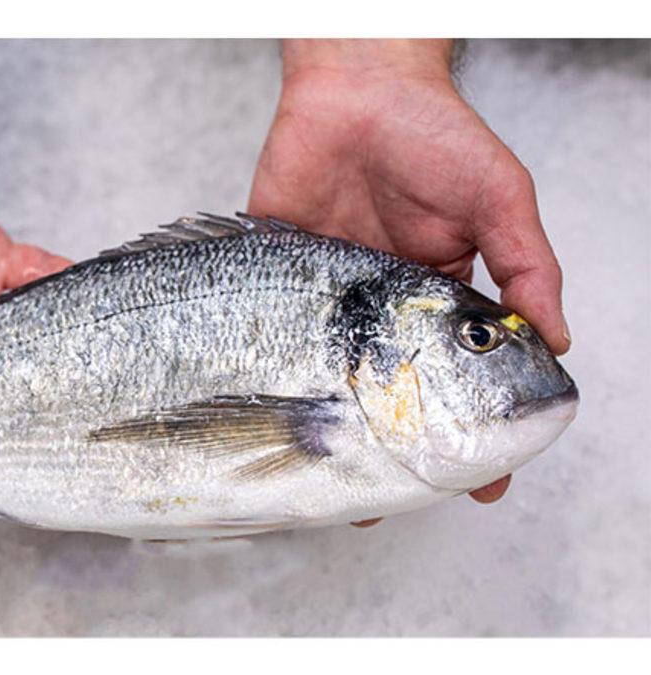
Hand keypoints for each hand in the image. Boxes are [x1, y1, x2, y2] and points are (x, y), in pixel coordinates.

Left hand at [248, 40, 565, 523]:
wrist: (356, 83)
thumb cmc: (434, 132)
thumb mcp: (499, 197)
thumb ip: (524, 264)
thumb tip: (555, 337)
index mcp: (434, 297)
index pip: (457, 381)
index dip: (472, 434)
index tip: (484, 488)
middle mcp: (375, 307)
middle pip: (381, 394)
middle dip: (387, 451)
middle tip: (386, 502)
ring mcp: (322, 296)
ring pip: (320, 380)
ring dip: (322, 434)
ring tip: (328, 486)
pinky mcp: (273, 273)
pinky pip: (267, 332)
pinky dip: (263, 375)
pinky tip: (260, 417)